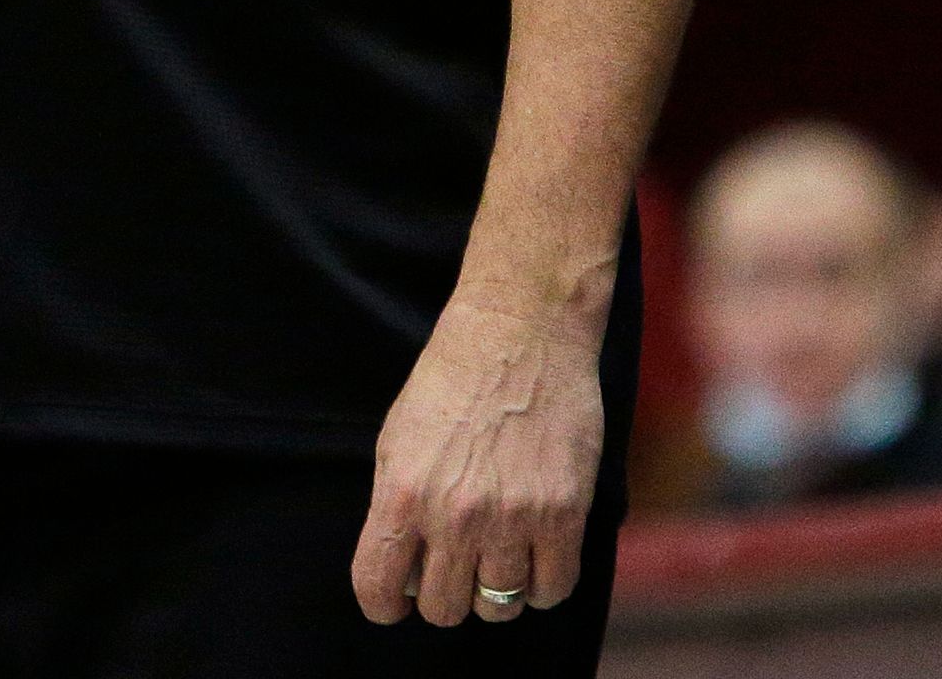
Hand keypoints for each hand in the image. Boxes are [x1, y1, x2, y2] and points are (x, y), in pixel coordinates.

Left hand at [352, 296, 605, 627]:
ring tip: (497, 553)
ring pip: (498, 607)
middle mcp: (453, 515)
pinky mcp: (564, 513)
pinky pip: (553, 590)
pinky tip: (535, 555)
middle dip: (445, 594)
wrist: (520, 333)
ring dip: (495, 590)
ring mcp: (511, 517)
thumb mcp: (397, 440)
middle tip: (456, 565)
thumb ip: (394, 508)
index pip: (377, 589)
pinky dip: (542, 585)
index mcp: (401, 494)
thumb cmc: (451, 382)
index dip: (384, 603)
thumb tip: (403, 573)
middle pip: (443, 609)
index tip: (397, 597)